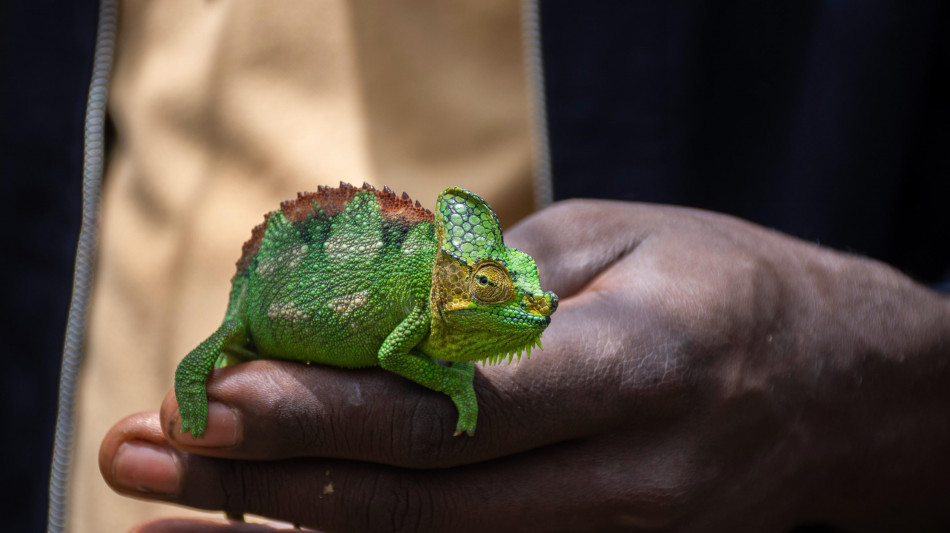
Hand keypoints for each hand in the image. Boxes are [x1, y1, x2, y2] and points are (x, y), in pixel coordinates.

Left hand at [100, 200, 949, 531]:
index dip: (334, 407)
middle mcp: (623, 480)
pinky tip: (288, 522)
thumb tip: (371, 313)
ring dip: (298, 527)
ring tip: (177, 504)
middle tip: (145, 455)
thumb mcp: (625, 242)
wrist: (849, 393)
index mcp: (636, 372)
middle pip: (421, 501)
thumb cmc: (732, 289)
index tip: (221, 392)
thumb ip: (497, 286)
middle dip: (272, 481)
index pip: (461, 405)